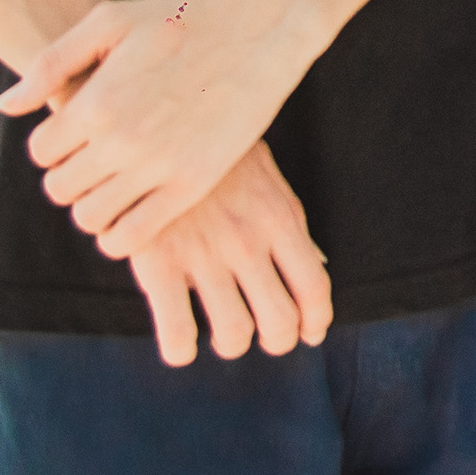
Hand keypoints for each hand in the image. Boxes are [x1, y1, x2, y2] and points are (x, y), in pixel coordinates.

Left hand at [0, 0, 318, 260]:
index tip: (78, 133)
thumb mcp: (110, 21)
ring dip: (92, 206)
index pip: (41, 152)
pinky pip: (131, 237)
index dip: (54, 143)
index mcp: (95, 102)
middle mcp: (120, 140)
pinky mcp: (190, 186)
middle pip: (60, 189)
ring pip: (89, 218)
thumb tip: (4, 107)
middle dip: (71, 175)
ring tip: (113, 184)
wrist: (260, 29)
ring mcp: (156, 167)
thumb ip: (50, 64)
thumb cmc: (184, 19)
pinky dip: (120, 234)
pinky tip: (132, 208)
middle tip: (96, 158)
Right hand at [124, 141, 332, 367]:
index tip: (309, 333)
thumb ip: (290, 227)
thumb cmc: (221, 158)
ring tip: (226, 334)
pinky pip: (178, 333)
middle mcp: (247, 242)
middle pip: (280, 321)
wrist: (161, 124)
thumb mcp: (269, 183)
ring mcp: (204, 255)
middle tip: (267, 338)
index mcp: (280, 219)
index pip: (314, 288)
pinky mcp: (158, 263)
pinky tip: (181, 344)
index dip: (315, 321)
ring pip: (234, 335)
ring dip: (232, 344)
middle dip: (279, 340)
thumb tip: (317, 268)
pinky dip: (181, 351)